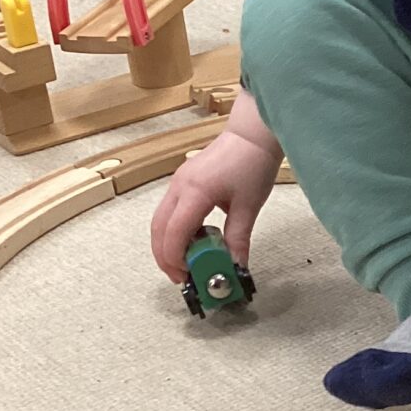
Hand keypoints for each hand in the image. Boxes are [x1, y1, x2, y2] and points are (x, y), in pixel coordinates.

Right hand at [149, 126, 280, 282]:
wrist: (252, 134)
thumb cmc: (253, 163)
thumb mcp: (249, 206)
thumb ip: (238, 238)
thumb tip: (236, 265)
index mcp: (195, 192)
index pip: (174, 233)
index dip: (176, 258)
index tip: (187, 276)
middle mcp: (179, 186)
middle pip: (158, 229)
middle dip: (164, 256)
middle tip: (181, 277)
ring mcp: (178, 182)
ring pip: (159, 220)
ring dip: (167, 244)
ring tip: (185, 263)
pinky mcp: (183, 181)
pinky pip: (169, 211)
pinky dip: (173, 230)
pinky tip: (192, 241)